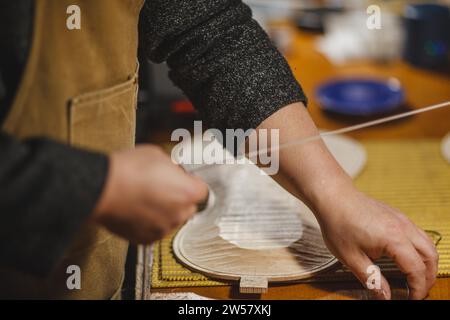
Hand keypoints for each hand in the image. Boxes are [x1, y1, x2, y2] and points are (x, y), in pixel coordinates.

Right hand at [93, 145, 208, 243]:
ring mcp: (163, 229)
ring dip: (163, 211)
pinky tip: (137, 209)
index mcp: (188, 192)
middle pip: (188, 207)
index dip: (191, 184)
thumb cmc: (129, 169)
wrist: (102, 188)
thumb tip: (172, 171)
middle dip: (178, 199)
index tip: (182, 180)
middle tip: (160, 188)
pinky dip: (148, 222)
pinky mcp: (146, 239)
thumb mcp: (157, 155)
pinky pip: (154, 230)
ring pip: (171, 220)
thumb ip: (172, 168)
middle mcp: (180, 214)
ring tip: (145, 198)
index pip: (202, 190)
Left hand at [315, 185, 437, 299]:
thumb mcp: (350, 257)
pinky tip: (407, 258)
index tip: (412, 299)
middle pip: (430, 256)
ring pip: (428, 244)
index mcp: (393, 239)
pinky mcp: (397, 215)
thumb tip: (385, 297)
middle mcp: (403, 227)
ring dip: (427, 263)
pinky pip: (418, 234)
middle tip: (417, 292)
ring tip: (416, 278)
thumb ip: (371, 279)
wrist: (333, 196)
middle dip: (428, 278)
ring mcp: (402, 219)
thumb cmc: (338, 223)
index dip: (417, 289)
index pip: (416, 269)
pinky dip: (420, 250)